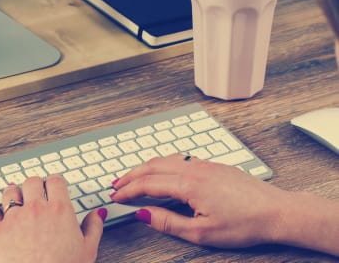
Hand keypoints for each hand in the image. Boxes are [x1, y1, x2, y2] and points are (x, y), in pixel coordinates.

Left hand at [0, 175, 106, 262]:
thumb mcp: (87, 251)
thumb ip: (93, 227)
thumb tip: (97, 214)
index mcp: (60, 211)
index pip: (56, 181)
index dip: (54, 182)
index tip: (53, 186)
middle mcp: (36, 209)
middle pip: (32, 182)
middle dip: (34, 185)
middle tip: (35, 191)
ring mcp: (13, 218)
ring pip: (10, 192)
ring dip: (13, 192)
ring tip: (15, 198)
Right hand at [110, 154, 288, 247]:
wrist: (277, 211)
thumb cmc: (245, 223)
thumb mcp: (202, 232)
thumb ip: (168, 222)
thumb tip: (143, 214)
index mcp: (189, 184)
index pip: (148, 184)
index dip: (128, 190)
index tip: (115, 197)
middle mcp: (194, 169)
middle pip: (153, 166)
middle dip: (131, 175)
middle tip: (116, 185)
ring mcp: (205, 165)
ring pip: (166, 159)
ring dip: (146, 167)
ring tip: (133, 177)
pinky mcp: (214, 166)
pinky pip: (180, 159)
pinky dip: (163, 164)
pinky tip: (163, 171)